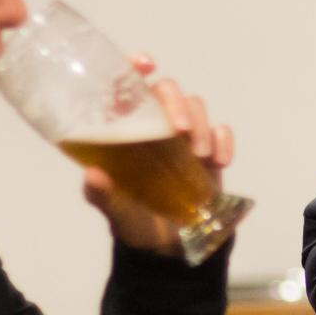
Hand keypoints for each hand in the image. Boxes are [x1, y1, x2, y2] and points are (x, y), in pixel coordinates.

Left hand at [81, 52, 235, 257]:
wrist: (168, 250)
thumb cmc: (133, 222)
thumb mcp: (113, 211)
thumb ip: (102, 195)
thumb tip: (92, 175)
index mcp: (123, 130)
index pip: (127, 86)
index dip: (135, 67)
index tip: (146, 64)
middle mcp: (153, 126)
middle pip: (168, 90)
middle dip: (178, 103)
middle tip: (181, 130)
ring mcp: (183, 138)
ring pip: (197, 106)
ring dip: (202, 125)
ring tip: (200, 156)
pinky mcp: (209, 152)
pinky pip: (221, 131)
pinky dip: (223, 141)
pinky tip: (219, 162)